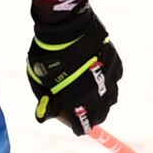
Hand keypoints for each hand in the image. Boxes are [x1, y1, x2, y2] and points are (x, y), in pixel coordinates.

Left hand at [26, 14, 120, 135]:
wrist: (65, 26)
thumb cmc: (47, 55)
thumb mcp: (38, 80)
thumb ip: (44, 100)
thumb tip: (44, 117)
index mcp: (77, 100)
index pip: (83, 126)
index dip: (77, 126)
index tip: (75, 124)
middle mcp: (97, 92)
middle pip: (100, 115)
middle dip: (91, 116)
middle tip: (83, 111)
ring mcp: (109, 77)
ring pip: (111, 97)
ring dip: (102, 99)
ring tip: (90, 92)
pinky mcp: (115, 62)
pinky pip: (115, 78)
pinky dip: (108, 80)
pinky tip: (96, 73)